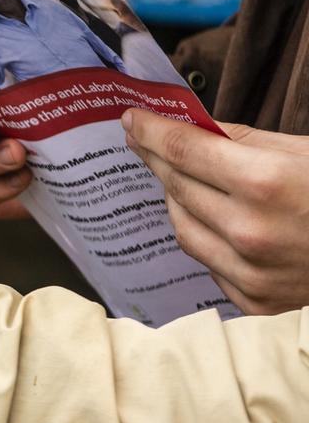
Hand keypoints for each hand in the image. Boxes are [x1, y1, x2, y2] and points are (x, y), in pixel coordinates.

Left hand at [123, 109, 308, 314]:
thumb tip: (196, 128)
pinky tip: (213, 220)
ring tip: (180, 178)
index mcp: (266, 184)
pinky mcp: (254, 303)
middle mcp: (250, 232)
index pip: (184, 151)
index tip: (132, 119)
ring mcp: (250, 273)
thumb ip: (247, 142)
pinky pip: (208, 263)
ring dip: (176, 200)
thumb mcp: (307, 152)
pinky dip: (205, 238)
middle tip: (144, 141)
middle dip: (157, 160)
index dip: (152, 131)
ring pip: (182, 229)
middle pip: (177, 188)